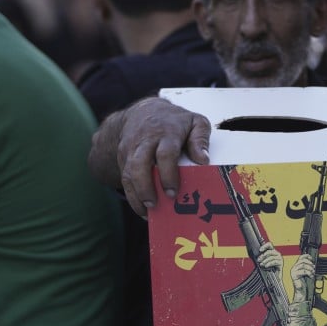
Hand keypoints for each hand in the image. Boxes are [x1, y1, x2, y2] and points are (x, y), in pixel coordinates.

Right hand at [112, 97, 211, 215]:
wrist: (144, 112)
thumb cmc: (175, 121)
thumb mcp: (194, 122)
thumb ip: (200, 139)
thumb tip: (203, 160)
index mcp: (166, 132)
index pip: (164, 153)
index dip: (168, 174)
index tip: (173, 192)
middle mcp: (145, 141)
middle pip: (139, 164)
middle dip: (145, 187)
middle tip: (155, 204)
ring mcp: (131, 149)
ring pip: (128, 173)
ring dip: (136, 195)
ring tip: (148, 213)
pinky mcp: (123, 158)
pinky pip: (124, 178)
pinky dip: (132, 196)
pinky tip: (143, 210)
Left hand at [256, 242, 281, 271]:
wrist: (272, 277)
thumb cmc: (267, 269)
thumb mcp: (263, 262)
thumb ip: (260, 257)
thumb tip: (255, 254)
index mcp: (272, 252)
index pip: (269, 245)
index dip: (265, 246)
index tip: (260, 250)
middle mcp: (276, 254)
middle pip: (270, 251)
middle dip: (263, 256)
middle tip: (258, 260)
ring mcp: (279, 258)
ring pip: (272, 257)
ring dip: (265, 260)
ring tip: (261, 264)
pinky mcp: (281, 264)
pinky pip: (275, 261)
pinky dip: (269, 263)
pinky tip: (266, 266)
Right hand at [289, 253, 315, 302]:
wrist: (302, 291)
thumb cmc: (305, 283)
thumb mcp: (308, 273)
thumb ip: (309, 268)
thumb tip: (313, 264)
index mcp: (297, 266)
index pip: (301, 257)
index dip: (307, 256)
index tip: (312, 259)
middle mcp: (294, 268)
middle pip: (302, 260)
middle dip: (310, 263)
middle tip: (314, 268)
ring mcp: (293, 271)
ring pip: (303, 265)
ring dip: (310, 268)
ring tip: (313, 273)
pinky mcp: (294, 275)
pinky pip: (303, 271)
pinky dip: (309, 273)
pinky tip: (311, 276)